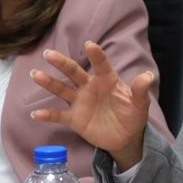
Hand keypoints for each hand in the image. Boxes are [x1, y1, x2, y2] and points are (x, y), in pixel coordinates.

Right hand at [29, 41, 154, 170]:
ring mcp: (80, 102)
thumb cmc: (133, 114)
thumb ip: (140, 90)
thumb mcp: (140, 104)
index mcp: (107, 80)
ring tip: (36, 75)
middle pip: (74, 72)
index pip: (101, 64)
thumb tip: (148, 76)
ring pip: (62, 89)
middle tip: (48, 54)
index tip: (90, 44)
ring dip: (49, 83)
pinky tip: (35, 114)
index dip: (96, 55)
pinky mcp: (75, 118)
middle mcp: (90, 87)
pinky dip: (47, 115)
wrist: (126, 137)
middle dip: (62, 63)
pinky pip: (59, 115)